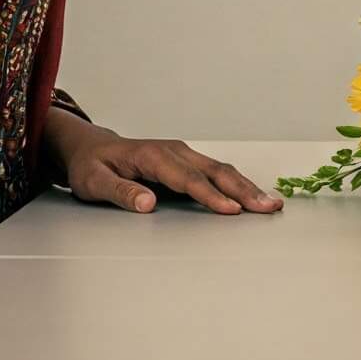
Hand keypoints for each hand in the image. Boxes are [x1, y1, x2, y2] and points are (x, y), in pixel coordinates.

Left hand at [54, 122, 282, 216]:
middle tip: (268, 207)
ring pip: (220, 170)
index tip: (232, 211)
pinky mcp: (186, 160)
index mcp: (153, 157)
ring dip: (246, 187)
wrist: (92, 148)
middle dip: (244, 190)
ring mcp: (182, 154)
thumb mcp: (94, 182)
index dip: (211, 196)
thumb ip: (120, 193)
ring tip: (269, 203)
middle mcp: (174, 151)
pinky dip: (236, 184)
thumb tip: (148, 204)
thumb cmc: (92, 167)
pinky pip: (215, 172)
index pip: (188, 180)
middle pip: (215, 172)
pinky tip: (250, 195)